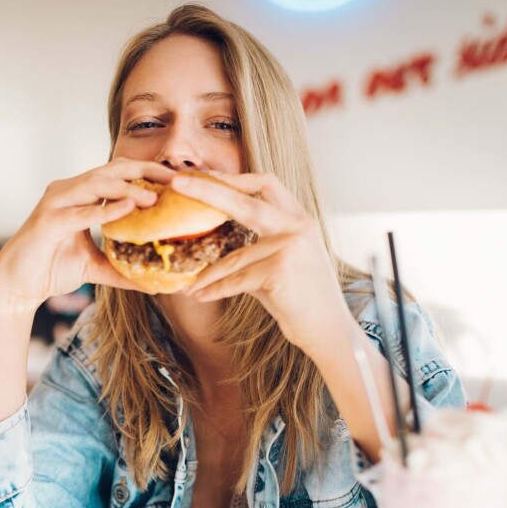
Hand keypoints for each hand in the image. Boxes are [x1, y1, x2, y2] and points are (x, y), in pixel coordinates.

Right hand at [0, 158, 175, 308]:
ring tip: (154, 197)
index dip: (148, 173)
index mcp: (81, 195)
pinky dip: (104, 210)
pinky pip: (80, 212)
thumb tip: (155, 285)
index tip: (177, 180)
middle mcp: (68, 191)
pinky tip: (127, 210)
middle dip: (145, 171)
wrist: (17, 286)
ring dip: (127, 188)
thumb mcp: (95, 268)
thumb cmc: (52, 268)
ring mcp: (56, 203)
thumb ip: (122, 270)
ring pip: (96, 185)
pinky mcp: (47, 221)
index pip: (119, 174)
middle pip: (111, 170)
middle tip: (175, 179)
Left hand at [172, 171, 350, 352]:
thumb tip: (215, 241)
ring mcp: (290, 247)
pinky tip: (199, 296)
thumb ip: (256, 246)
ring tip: (188, 285)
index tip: (205, 176)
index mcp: (299, 219)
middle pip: (244, 201)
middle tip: (176, 183)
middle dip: (207, 189)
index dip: (234, 178)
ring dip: (207, 274)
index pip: (266, 184)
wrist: (330, 331)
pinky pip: (236, 280)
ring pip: (234, 257)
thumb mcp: (283, 262)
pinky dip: (216, 290)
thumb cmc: (302, 300)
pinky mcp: (280, 270)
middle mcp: (297, 227)